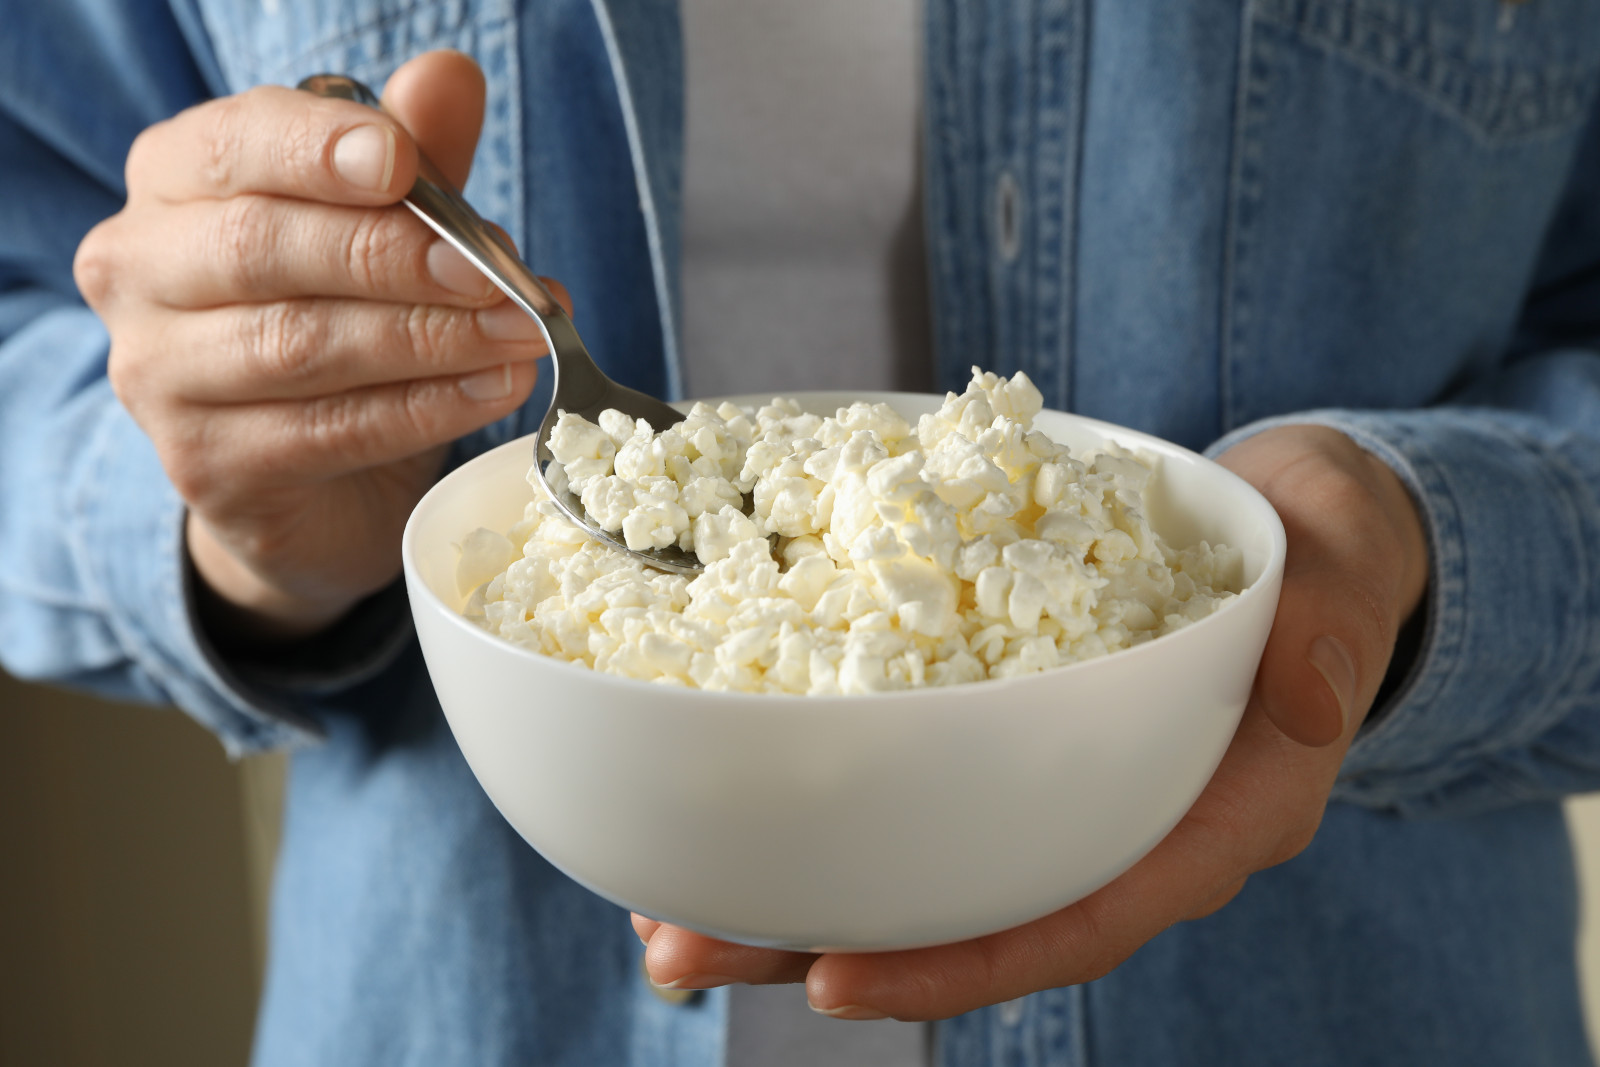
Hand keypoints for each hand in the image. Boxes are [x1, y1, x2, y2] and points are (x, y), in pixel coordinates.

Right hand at [74, 51, 560, 642]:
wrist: (308, 482)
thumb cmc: (339, 320)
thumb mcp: (383, 228)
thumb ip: (413, 155)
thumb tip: (448, 74)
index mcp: (173, 180)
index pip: (235, 146)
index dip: (318, 151)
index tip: (404, 164)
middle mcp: (139, 269)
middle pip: (264, 248)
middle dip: (397, 257)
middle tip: (501, 276)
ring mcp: (158, 374)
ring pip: (299, 344)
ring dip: (431, 339)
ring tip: (522, 335)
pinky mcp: (204, 464)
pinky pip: (327, 430)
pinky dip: (424, 409)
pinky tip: (492, 390)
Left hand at [633, 424, 1428, 1020]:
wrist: (1292, 529)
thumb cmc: (1321, 554)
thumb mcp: (1343, 573)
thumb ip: (1328, 636)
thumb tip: (1315, 699)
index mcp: (1208, 820)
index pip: (1083, 918)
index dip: (962, 963)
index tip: (833, 977)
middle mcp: (1123, 826)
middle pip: (971, 918)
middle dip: (828, 947)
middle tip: (689, 952)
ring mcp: (1064, 788)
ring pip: (928, 871)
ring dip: (797, 896)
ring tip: (670, 913)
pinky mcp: (1018, 737)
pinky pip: (921, 794)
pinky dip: (830, 809)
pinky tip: (733, 805)